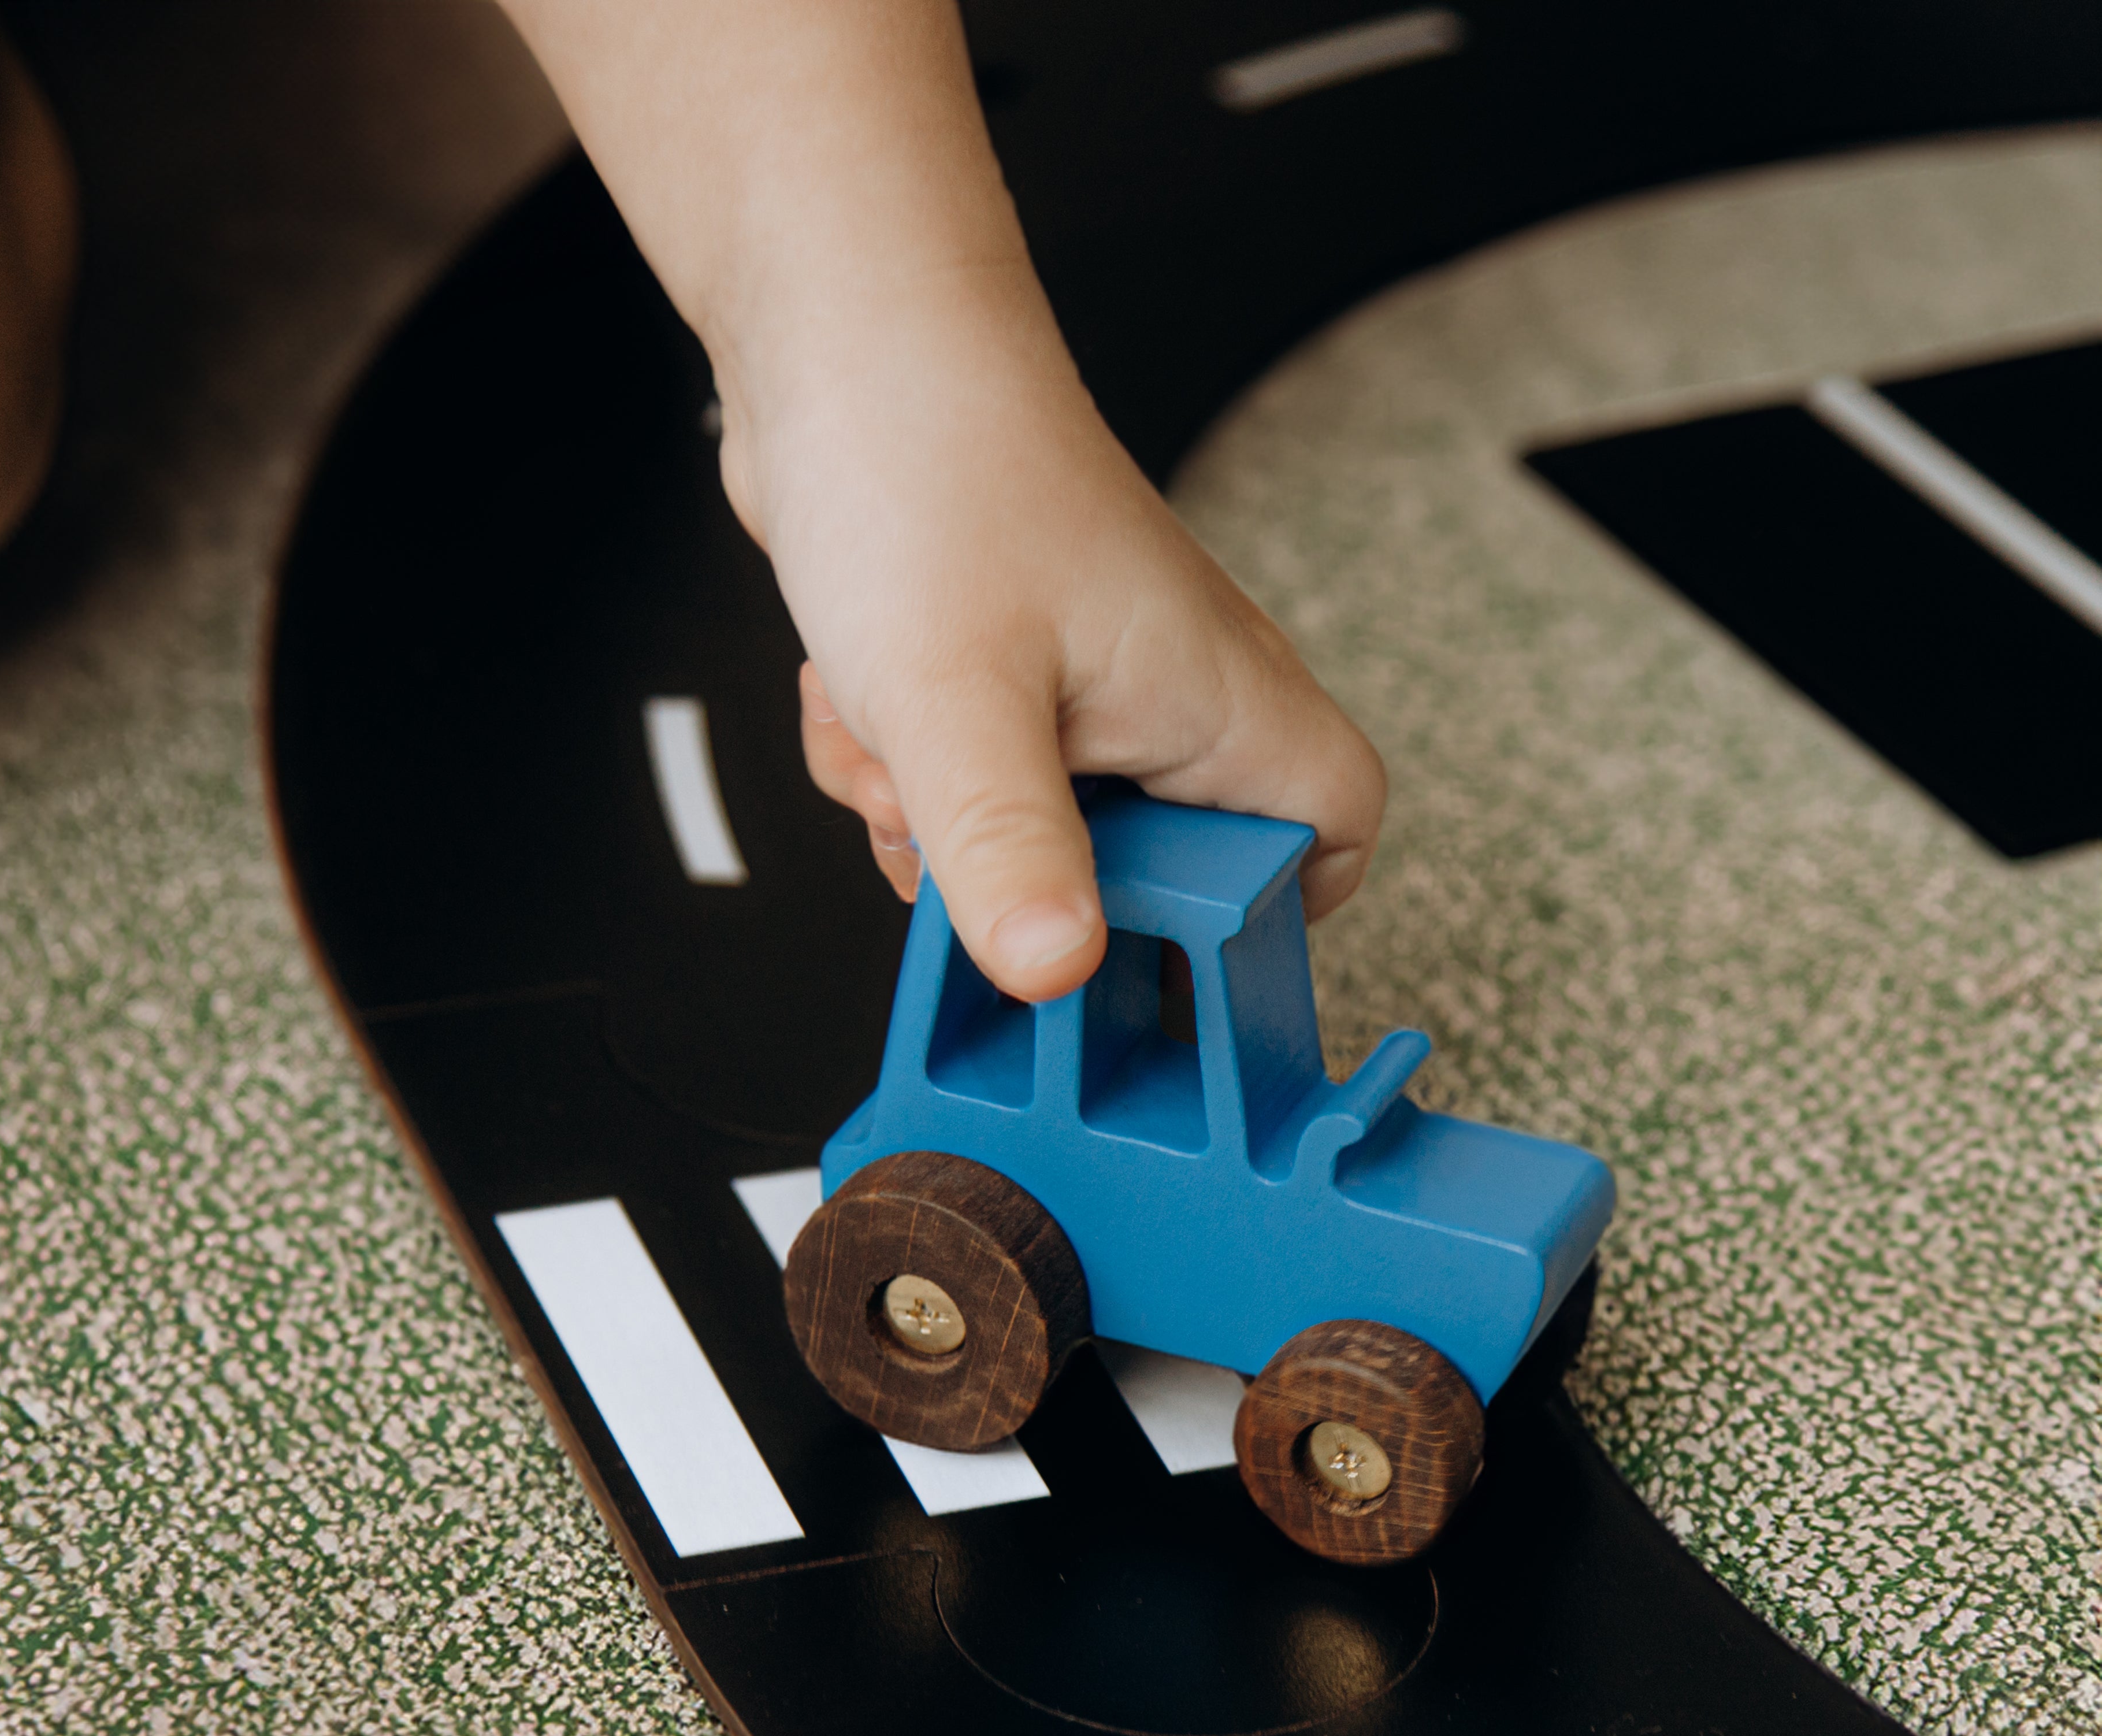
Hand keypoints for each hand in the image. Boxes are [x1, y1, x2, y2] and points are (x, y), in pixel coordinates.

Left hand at [723, 274, 1382, 999]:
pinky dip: (900, 764)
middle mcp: (1168, 688)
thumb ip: (1011, 853)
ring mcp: (1083, 681)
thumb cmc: (928, 463)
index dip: (1273, 919)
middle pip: (1148, 869)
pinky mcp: (1002, 671)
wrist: (832, 335)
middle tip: (968, 844)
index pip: (1331, 833)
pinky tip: (866, 702)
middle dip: (1027, 876)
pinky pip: (960, 781)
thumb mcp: (961, 703)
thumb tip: (1055, 972)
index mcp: (1218, 694)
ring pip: (1029, 830)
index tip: (1177, 958)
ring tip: (898, 743)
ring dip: (938, 818)